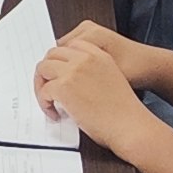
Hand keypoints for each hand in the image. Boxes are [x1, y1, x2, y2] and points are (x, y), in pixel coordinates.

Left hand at [34, 28, 151, 149]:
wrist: (131, 127)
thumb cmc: (124, 112)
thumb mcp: (111, 81)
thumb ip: (91, 74)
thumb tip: (68, 81)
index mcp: (99, 55)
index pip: (70, 46)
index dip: (60, 60)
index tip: (58, 74)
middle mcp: (86, 59)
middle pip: (52, 54)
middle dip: (47, 71)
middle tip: (48, 89)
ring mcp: (73, 71)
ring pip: (43, 68)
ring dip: (41, 85)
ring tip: (49, 101)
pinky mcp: (64, 87)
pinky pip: (43, 90)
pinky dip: (44, 103)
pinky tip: (55, 114)